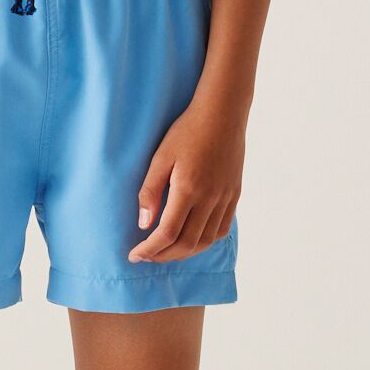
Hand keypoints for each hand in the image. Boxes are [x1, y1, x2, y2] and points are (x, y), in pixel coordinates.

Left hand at [128, 96, 244, 262]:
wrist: (222, 113)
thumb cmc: (187, 131)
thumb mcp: (161, 156)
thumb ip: (150, 191)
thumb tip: (144, 225)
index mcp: (188, 189)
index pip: (167, 233)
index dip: (150, 249)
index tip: (134, 254)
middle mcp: (210, 198)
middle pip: (187, 244)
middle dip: (163, 256)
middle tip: (146, 256)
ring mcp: (226, 198)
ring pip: (206, 241)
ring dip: (184, 253)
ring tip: (165, 251)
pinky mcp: (235, 195)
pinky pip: (221, 229)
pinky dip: (205, 241)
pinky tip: (191, 239)